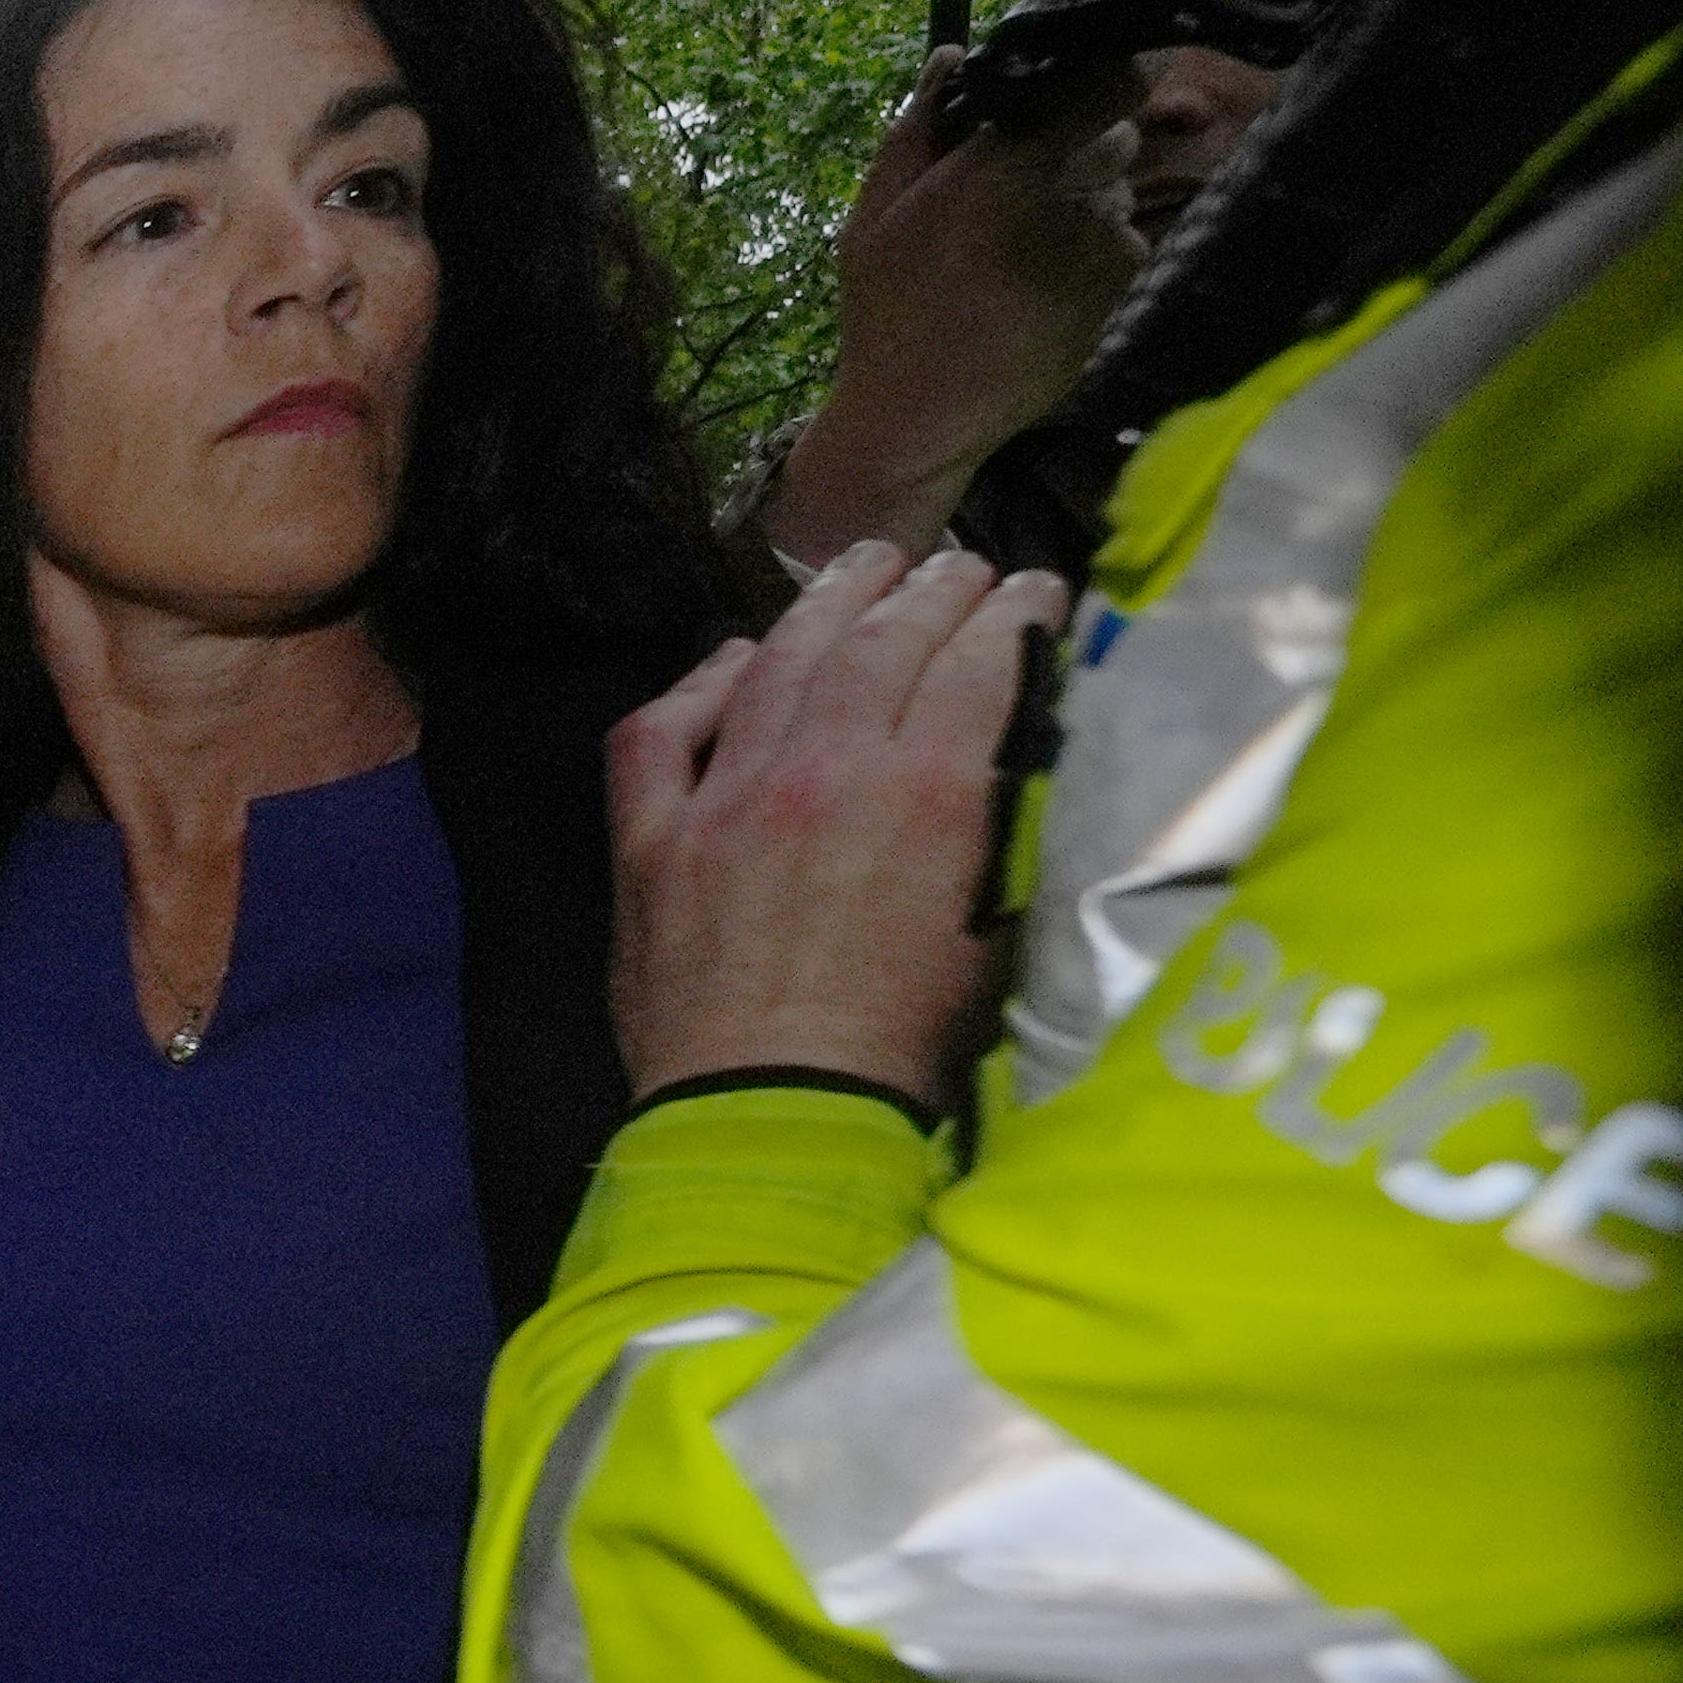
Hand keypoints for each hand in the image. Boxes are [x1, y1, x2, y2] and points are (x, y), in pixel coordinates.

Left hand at [609, 542, 1071, 1105]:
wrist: (775, 1116)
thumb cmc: (905, 1048)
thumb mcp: (996, 930)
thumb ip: (1003, 829)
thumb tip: (1016, 756)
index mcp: (923, 794)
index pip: (976, 662)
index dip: (1012, 613)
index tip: (1031, 588)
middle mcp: (822, 772)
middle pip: (880, 642)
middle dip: (928, 590)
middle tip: (957, 565)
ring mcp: (725, 799)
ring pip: (775, 664)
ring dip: (825, 605)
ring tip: (863, 566)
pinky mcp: (650, 843)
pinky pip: (660, 732)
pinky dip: (697, 684)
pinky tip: (730, 659)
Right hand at [758, 54, 1145, 576]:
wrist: (922, 415)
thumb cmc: (887, 312)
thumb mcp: (875, 214)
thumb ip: (919, 126)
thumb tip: (953, 55)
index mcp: (1006, 164)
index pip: (1110, 80)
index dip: (1102, 77)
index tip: (1071, 93)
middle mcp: (1072, 194)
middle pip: (1114, 134)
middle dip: (1078, 148)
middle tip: (1022, 190)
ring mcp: (1105, 244)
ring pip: (1118, 192)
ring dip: (1086, 205)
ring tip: (1023, 253)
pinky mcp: (1121, 288)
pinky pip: (1124, 245)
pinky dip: (1095, 255)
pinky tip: (1044, 287)